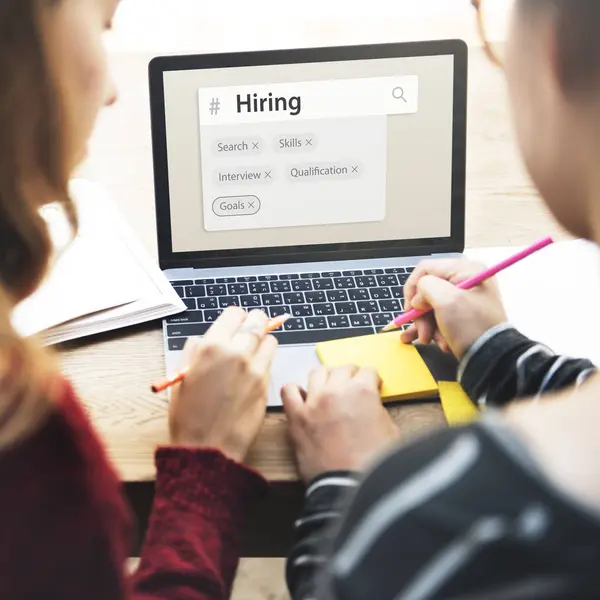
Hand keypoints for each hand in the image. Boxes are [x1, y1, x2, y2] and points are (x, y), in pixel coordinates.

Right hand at [169, 307, 277, 461]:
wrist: (208, 448)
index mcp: (211, 347)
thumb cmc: (188, 416)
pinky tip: (253, 372)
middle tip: (249, 331)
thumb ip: (194, 351)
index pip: (235, 314)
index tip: (234, 324)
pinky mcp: (266, 384)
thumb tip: (206, 339)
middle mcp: (236, 353)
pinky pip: (271, 361)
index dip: (235, 318)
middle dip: (254, 323)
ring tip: (251, 353)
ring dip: (262, 342)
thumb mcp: (181, 377)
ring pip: (270, 339)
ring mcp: (255, 368)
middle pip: (258, 321)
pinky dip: (265, 361)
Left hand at [281, 366, 397, 481]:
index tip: (372, 386)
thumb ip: (378, 410)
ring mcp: (314, 402)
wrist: (349, 487)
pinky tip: (302, 397)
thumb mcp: (391, 431)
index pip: (368, 371)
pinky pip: (288, 391)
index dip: (372, 380)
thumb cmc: (373, 464)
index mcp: (362, 391)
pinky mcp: (297, 417)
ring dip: (326, 377)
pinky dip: (294, 390)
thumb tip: (371, 406)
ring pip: (317, 373)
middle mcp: (336, 390)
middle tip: (353, 387)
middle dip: (351, 375)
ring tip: (329, 387)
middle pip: (343, 369)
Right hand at [400, 258, 506, 358]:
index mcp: (465, 270)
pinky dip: (433, 330)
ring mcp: (464, 300)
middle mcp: (465, 281)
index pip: (425, 269)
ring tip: (429, 340)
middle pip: (427, 290)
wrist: (492, 359)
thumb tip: (418, 298)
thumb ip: (425, 287)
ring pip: (431, 307)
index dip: (413, 288)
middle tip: (422, 331)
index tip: (410, 309)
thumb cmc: (472, 327)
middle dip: (420, 313)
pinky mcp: (462, 316)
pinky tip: (432, 341)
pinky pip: (439, 318)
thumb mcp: (446, 300)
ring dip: (426, 325)